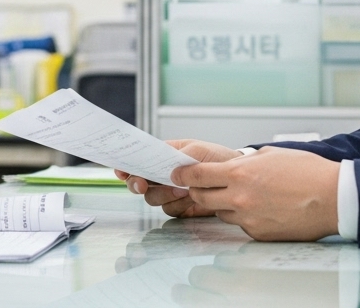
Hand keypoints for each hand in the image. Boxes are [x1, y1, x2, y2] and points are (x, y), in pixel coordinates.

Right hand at [117, 139, 242, 217]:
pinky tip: (190, 199)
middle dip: (137, 184)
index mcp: (164, 156)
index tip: (121, 170)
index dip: (127, 166)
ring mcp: (171, 192)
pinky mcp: (181, 207)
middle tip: (143, 184)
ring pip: (153, 198)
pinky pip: (170, 210)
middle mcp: (164, 175)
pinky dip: (178, 206)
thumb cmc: (217, 158)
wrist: (238, 179)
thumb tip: (168, 169)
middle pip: (140, 182)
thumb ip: (182, 156)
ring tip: (183, 190)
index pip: (140, 160)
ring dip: (164, 195)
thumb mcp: (199, 149)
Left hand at [175, 147, 339, 240]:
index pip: (197, 176)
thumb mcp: (271, 154)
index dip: (182, 175)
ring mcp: (248, 218)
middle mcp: (239, 197)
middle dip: (198, 191)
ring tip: (244, 195)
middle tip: (201, 186)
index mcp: (239, 173)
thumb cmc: (308, 172)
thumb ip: (246, 161)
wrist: (333, 197)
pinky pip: (242, 224)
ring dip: (224, 204)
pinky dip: (245, 216)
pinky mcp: (259, 233)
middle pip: (201, 198)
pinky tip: (263, 208)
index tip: (175, 174)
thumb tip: (232, 165)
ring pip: (221, 212)